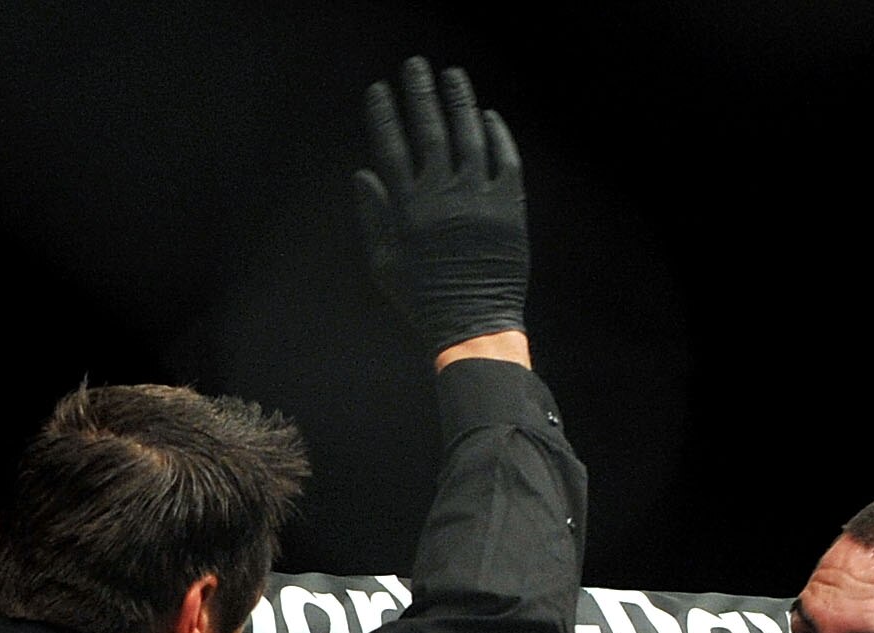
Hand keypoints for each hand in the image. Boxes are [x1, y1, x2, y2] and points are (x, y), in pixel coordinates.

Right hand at [354, 58, 528, 357]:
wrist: (473, 325)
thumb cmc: (423, 300)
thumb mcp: (385, 263)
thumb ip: (373, 215)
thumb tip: (362, 173)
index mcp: (409, 209)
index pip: (391, 147)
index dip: (384, 114)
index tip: (379, 89)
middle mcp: (443, 197)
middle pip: (430, 131)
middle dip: (420, 94)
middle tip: (415, 65)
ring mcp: (480, 200)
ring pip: (469, 137)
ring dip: (460, 101)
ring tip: (453, 75)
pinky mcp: (510, 209)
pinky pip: (506, 160)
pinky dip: (498, 135)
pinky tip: (488, 116)